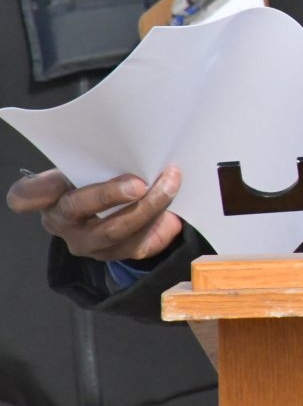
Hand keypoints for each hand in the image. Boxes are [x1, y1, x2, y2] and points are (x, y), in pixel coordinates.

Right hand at [6, 166, 183, 261]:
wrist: (123, 207)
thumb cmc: (102, 178)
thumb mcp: (94, 167)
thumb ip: (100, 160)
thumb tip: (135, 151)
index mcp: (47, 197)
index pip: (26, 197)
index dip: (36, 191)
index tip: (61, 178)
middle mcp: (62, 223)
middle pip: (78, 209)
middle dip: (110, 195)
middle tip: (139, 182)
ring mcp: (88, 243)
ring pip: (115, 231)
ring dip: (148, 207)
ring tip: (170, 184)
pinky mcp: (115, 255)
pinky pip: (138, 243)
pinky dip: (159, 222)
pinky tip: (174, 207)